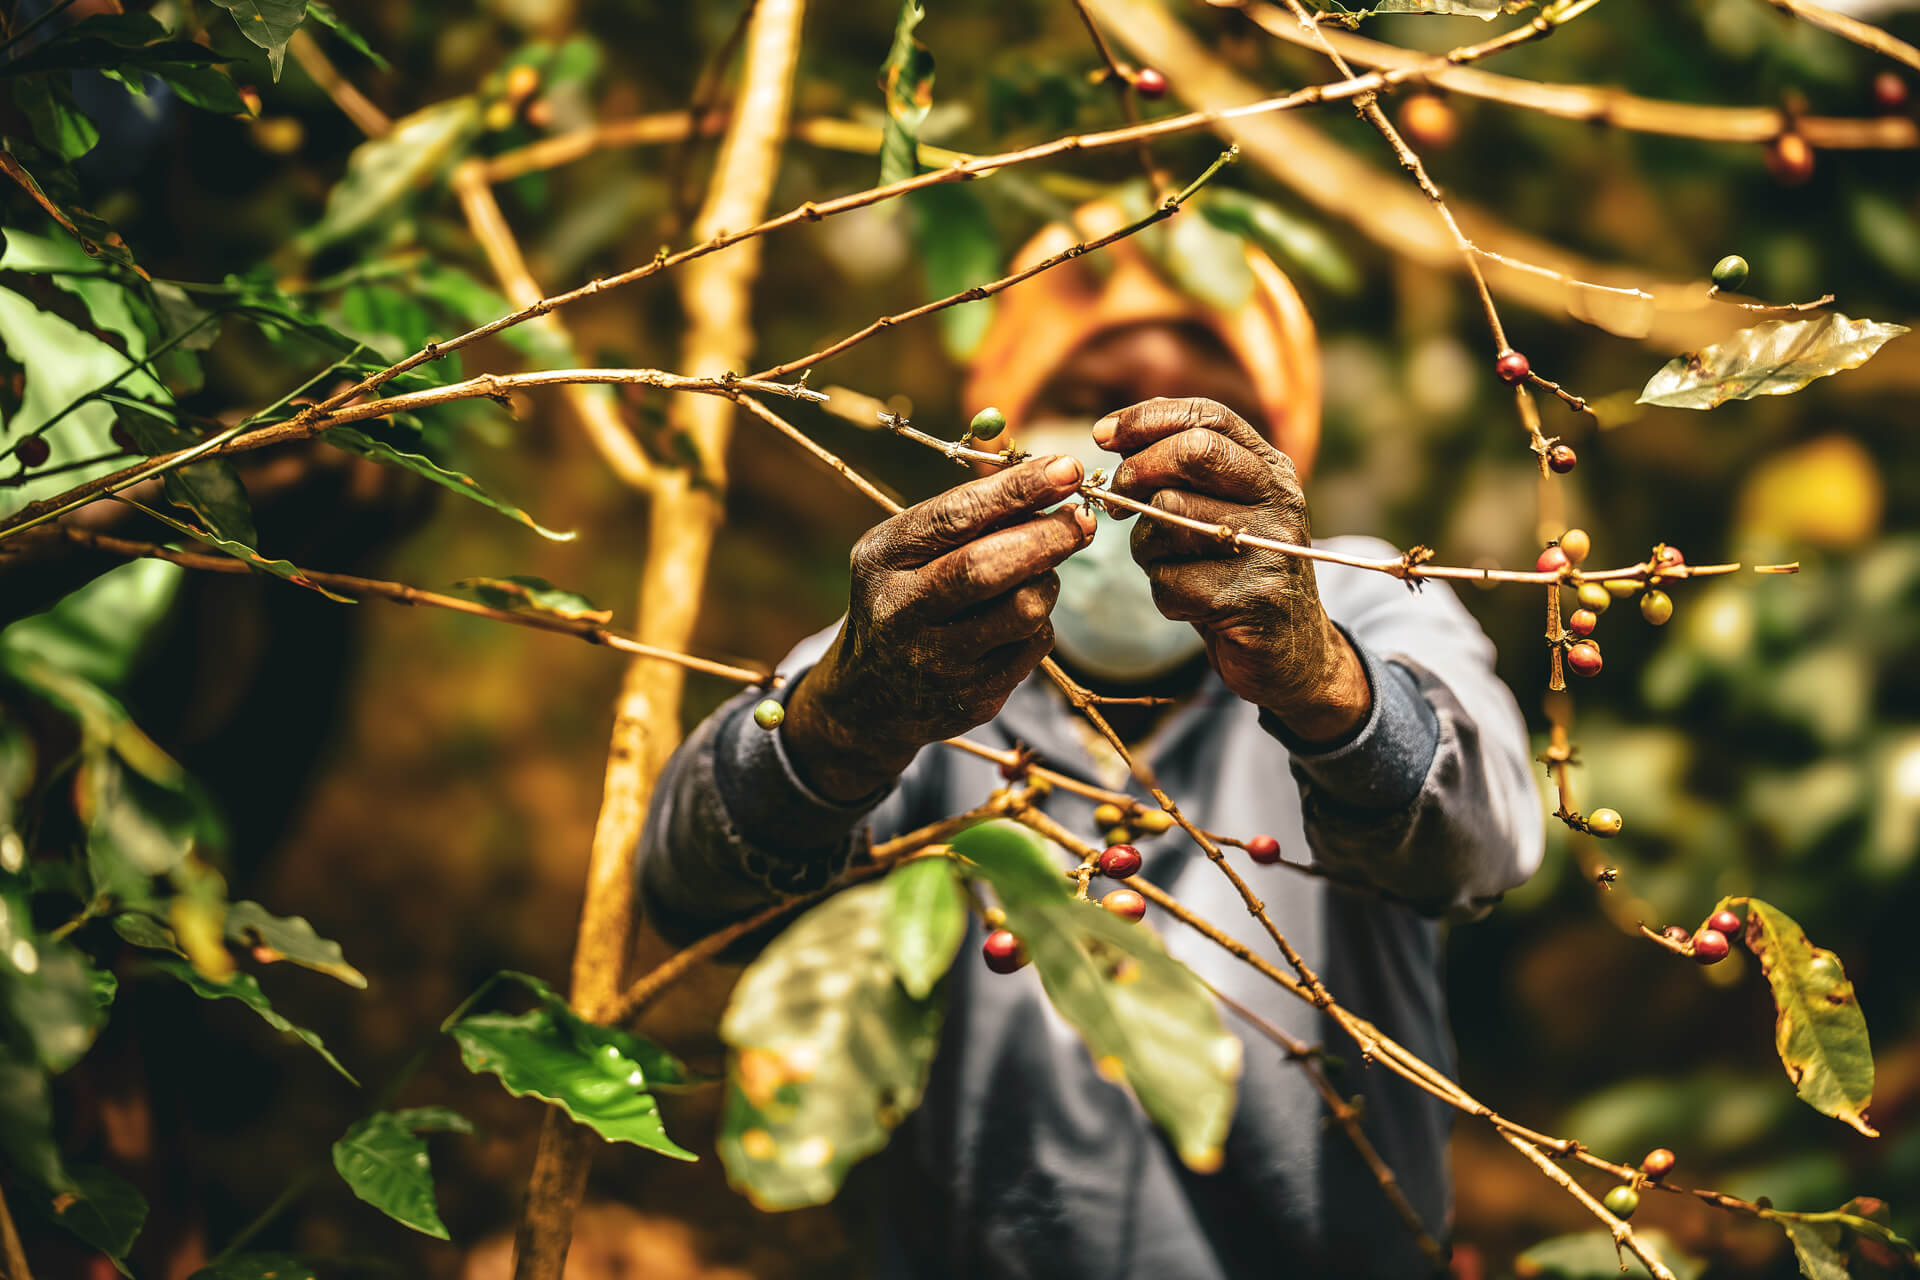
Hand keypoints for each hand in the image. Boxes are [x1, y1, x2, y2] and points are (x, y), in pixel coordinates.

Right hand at [784, 454, 1093, 801]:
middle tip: (1083, 520)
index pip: (953, 517)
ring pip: (1023, 611)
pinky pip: (1034, 647)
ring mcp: (935, 663)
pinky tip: (1017, 618)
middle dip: (1047, 537)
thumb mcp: (910, 550)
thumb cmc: (906, 596)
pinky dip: (1039, 622)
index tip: (1066, 469)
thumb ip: (967, 518)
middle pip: (986, 569)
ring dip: (1046, 581)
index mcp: (882, 559)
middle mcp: (899, 612)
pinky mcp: (972, 699)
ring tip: (1039, 571)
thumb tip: (1054, 484)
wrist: (870, 696)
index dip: (1016, 490)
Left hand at [1095, 397, 1368, 742]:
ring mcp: (1270, 546)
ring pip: (1169, 517)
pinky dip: (1165, 594)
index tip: (1101, 435)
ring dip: (1148, 547)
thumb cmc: (1235, 574)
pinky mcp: (1252, 597)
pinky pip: (1170, 581)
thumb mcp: (1217, 513)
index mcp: (1269, 469)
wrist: (1290, 652)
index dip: (1145, 419)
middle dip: (1137, 472)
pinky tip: (1192, 605)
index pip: (1208, 416)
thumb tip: (1111, 434)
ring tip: (1172, 567)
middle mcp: (1278, 499)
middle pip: (1192, 452)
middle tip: (1117, 504)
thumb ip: (1178, 473)